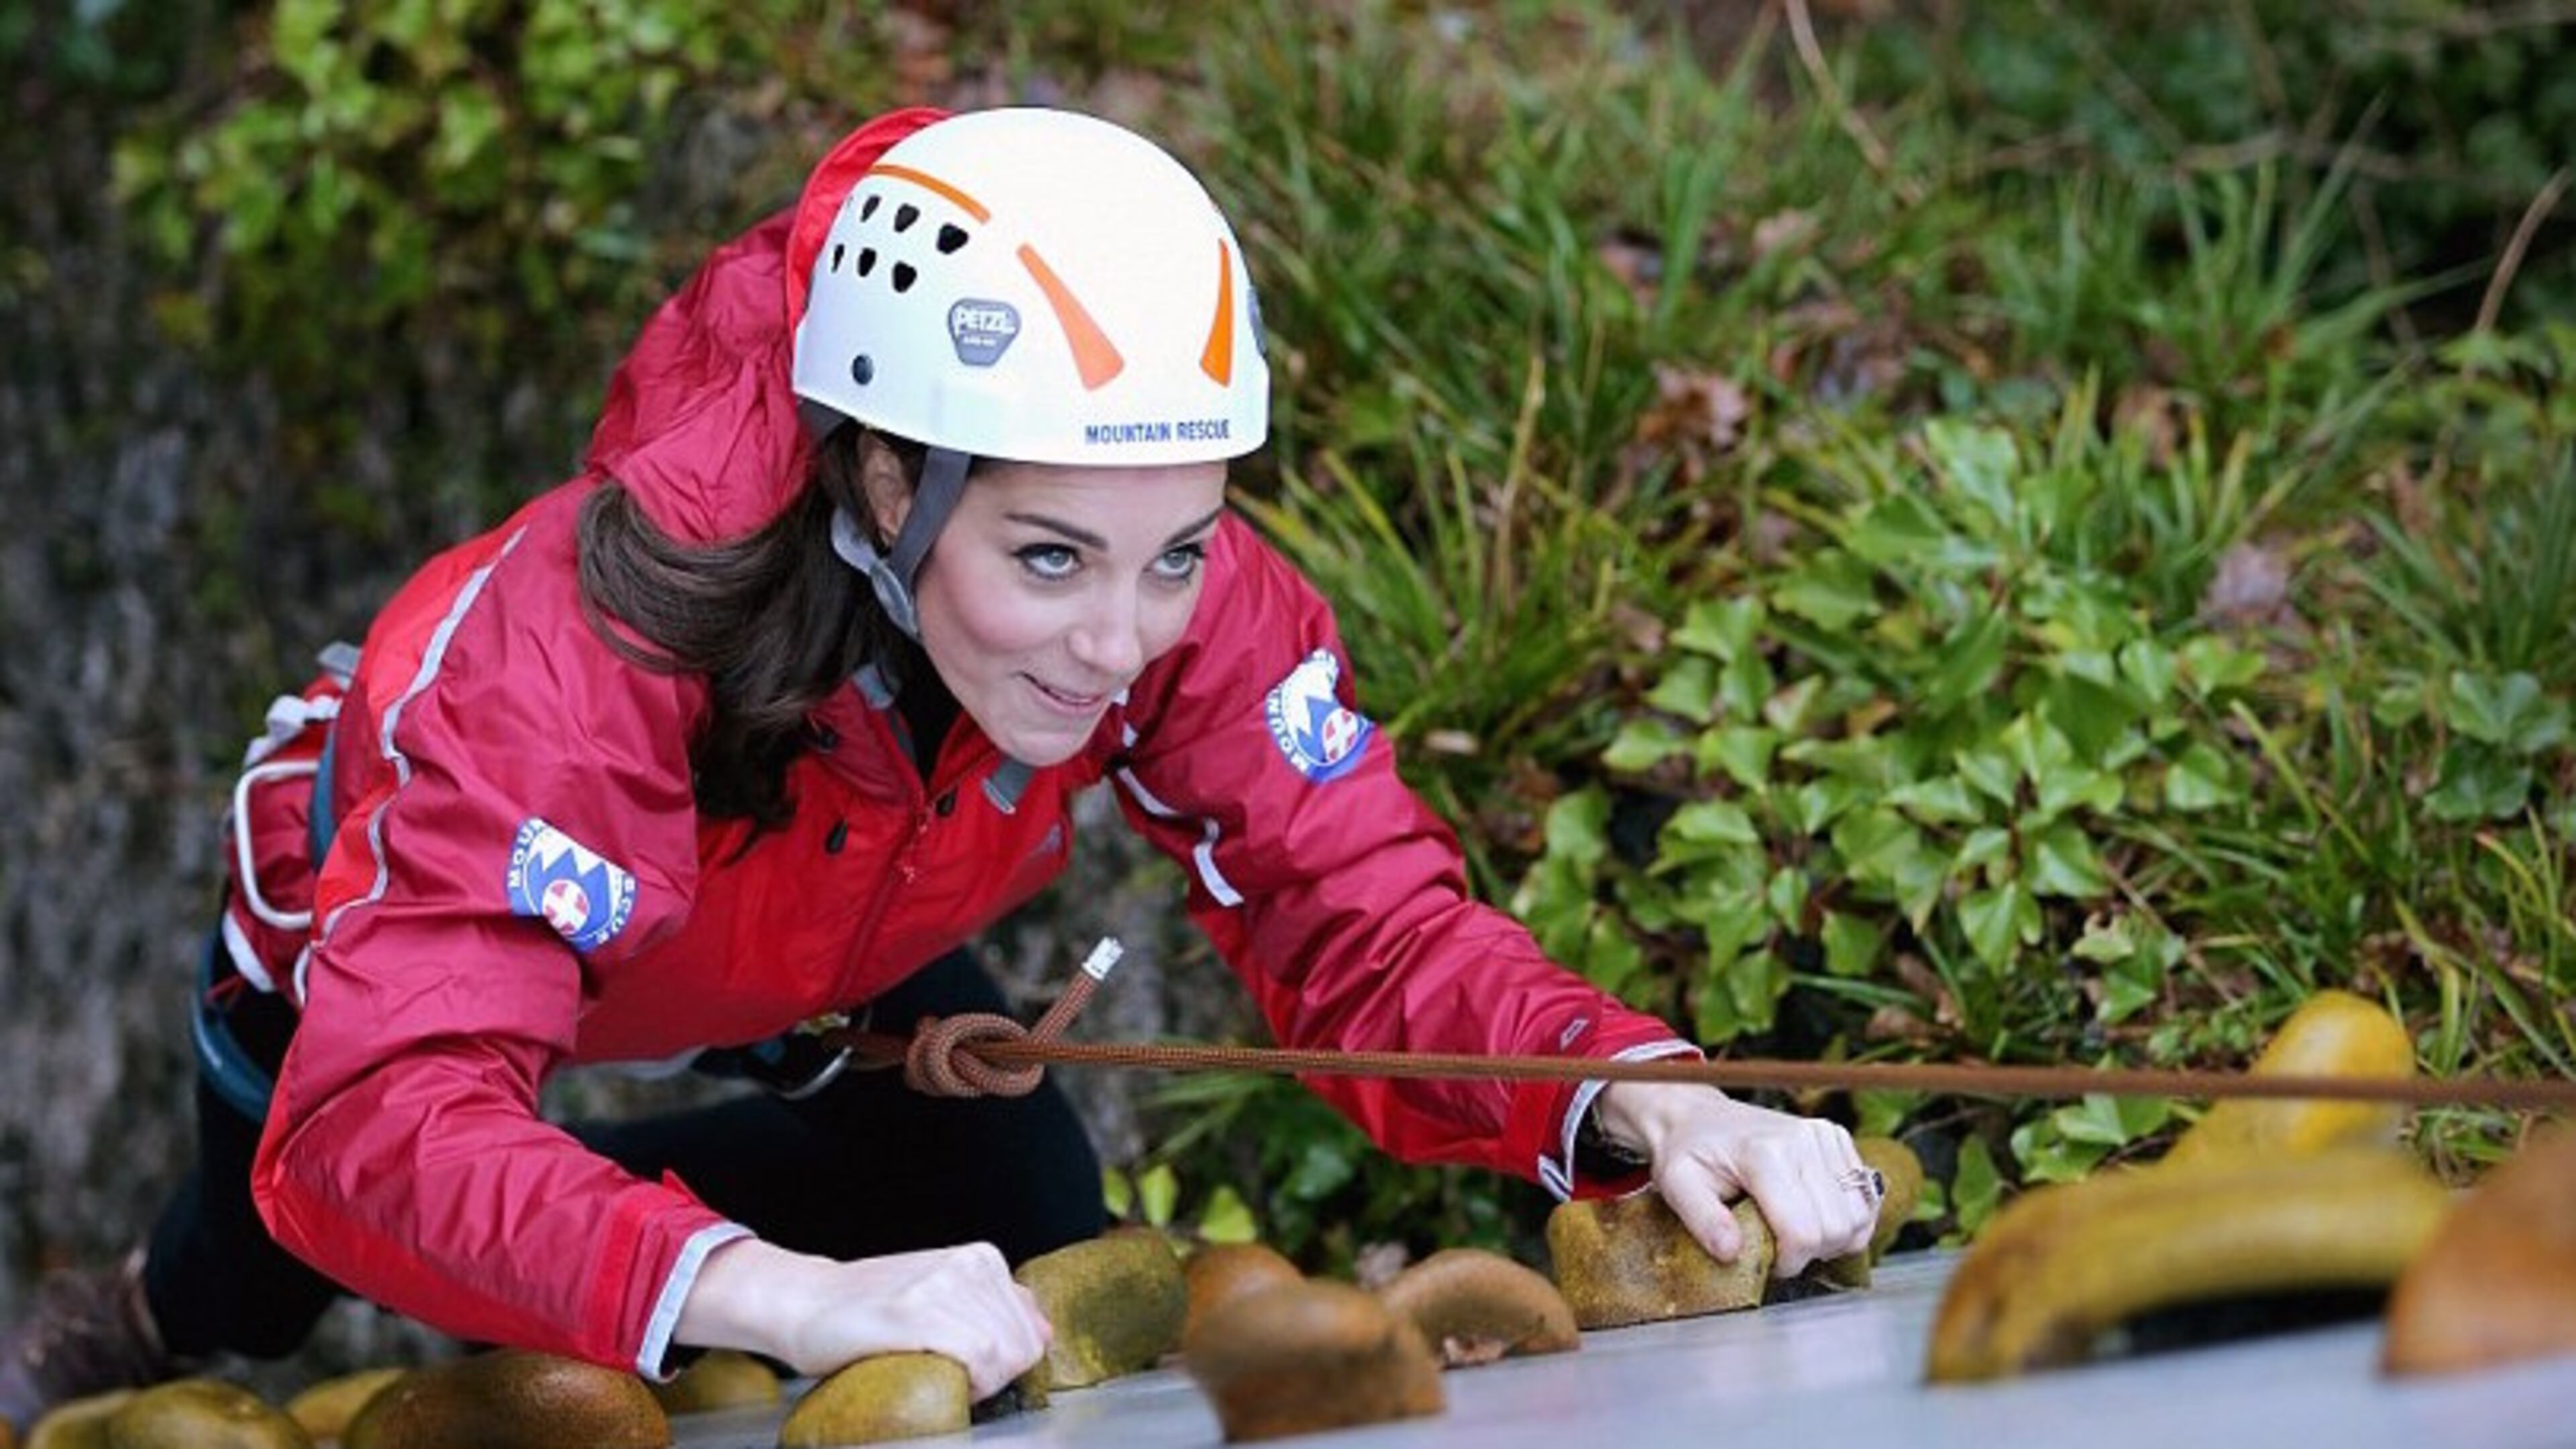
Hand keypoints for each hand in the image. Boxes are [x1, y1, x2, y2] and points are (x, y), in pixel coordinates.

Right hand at [675, 1237, 1050, 1399]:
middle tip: (953, 1377)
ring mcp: (943, 1284)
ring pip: (1004, 1354)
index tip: (974, 1371)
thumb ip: (994, 1307)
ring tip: (939, 1372)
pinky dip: (970, 1381)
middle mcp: (969, 1264)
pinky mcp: (916, 1311)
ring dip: (979, 1381)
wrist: (807, 1302)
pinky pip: (979, 1357)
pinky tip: (937, 1374)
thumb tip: (1044, 1331)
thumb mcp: (945, 1294)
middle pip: (1023, 1346)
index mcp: (982, 1259)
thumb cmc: (873, 1309)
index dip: (1008, 1365)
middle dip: (997, 1376)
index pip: (1033, 1331)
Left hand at [1592, 1082, 1876, 1277]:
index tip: (1768, 1261)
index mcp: (1764, 1154)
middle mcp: (1803, 1140)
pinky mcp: (1837, 1137)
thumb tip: (1731, 1253)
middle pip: (1835, 1228)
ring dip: (1833, 1238)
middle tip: (1780, 1248)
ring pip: (1858, 1216)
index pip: (1802, 1232)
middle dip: (1810, 1253)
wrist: (1698, 1117)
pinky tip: (1816, 1217)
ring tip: (1797, 1232)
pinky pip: (1866, 1197)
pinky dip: (1847, 1219)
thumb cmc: (1689, 1153)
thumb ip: (1703, 1221)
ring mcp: (1825, 1136)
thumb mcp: (1678, 1186)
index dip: (1789, 1262)